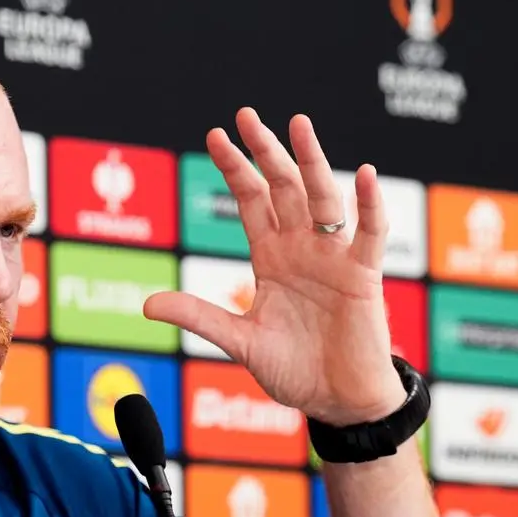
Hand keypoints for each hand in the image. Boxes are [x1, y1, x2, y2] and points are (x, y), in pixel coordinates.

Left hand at [145, 108, 407, 426]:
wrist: (336, 401)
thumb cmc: (293, 369)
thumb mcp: (238, 341)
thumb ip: (199, 317)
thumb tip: (147, 305)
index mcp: (270, 257)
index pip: (249, 200)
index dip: (234, 168)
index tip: (215, 135)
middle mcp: (301, 248)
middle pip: (281, 188)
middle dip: (264, 152)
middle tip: (246, 114)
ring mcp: (333, 258)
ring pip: (322, 198)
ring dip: (312, 161)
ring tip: (298, 124)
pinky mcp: (363, 276)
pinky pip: (369, 234)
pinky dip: (370, 205)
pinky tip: (365, 175)